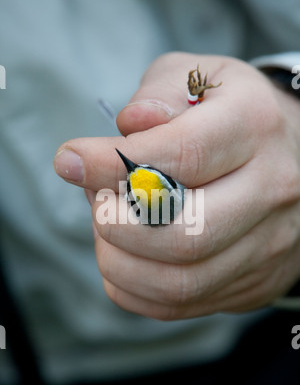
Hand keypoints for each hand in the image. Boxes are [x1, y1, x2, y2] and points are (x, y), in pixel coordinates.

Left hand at [54, 52, 299, 319]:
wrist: (292, 157)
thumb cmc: (232, 115)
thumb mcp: (201, 79)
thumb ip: (161, 94)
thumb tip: (129, 126)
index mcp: (255, 127)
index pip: (181, 155)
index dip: (111, 163)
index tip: (70, 161)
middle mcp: (271, 191)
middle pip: (184, 234)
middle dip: (115, 223)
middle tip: (96, 202)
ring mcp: (267, 244)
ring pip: (178, 281)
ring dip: (119, 261)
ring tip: (107, 229)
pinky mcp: (254, 281)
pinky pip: (179, 305)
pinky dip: (132, 288)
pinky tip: (124, 258)